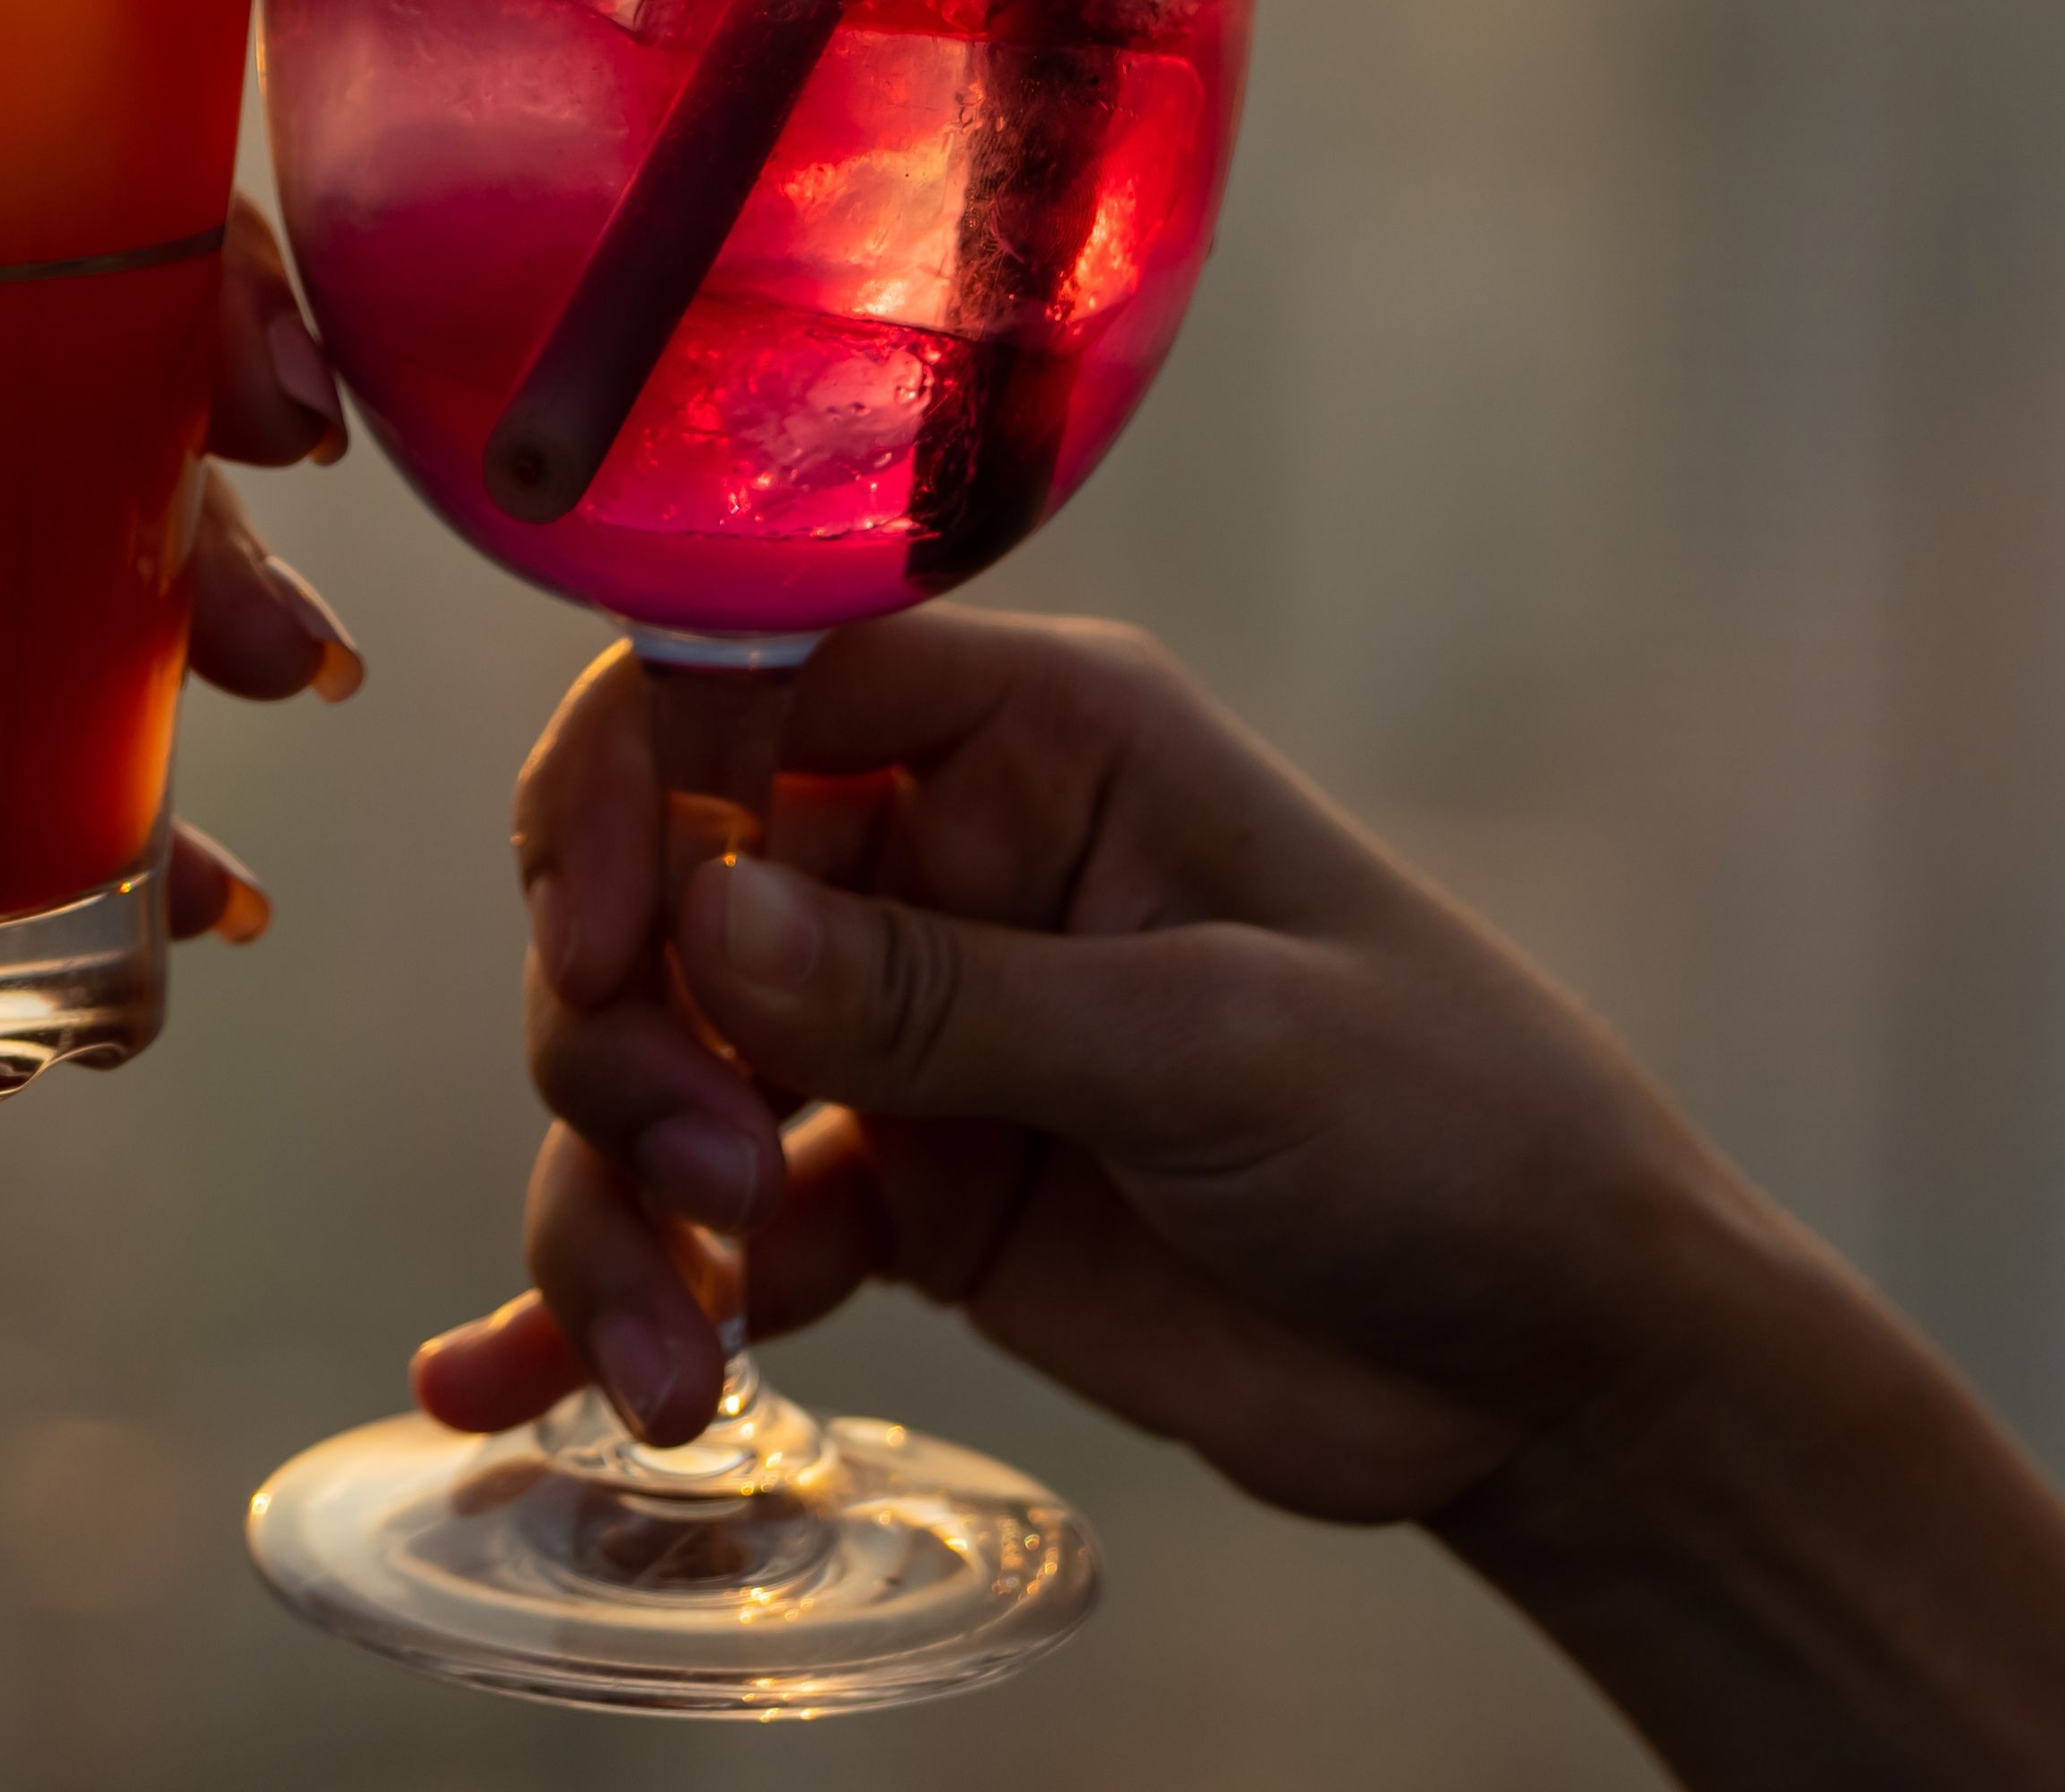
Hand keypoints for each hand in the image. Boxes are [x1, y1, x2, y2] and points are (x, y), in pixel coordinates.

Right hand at [414, 612, 2064, 1787]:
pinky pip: (704, 1223)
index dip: (629, 791)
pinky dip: (611, 1294)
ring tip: (670, 1364)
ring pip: (654, 1066)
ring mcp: (909, 1027)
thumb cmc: (1446, 1126)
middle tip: (694, 1185)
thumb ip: (952, 1000)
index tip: (595, 942)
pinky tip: (516, 1383)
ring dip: (611, 1206)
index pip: (746, 681)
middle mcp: (939, 855)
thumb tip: (708, 927)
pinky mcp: (902, 1186)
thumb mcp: (1213, 1050)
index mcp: (1030, 738)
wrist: (1548, 1360)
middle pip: (662, 888)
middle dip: (619, 1037)